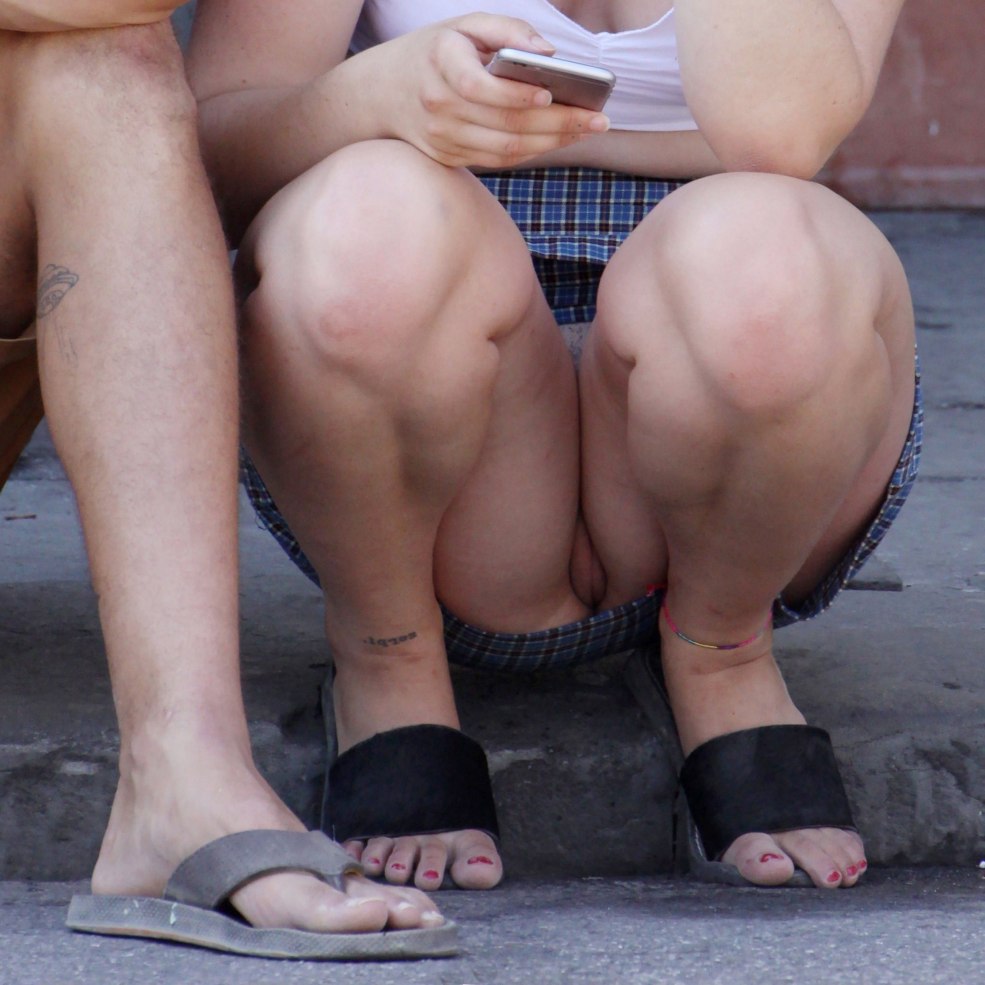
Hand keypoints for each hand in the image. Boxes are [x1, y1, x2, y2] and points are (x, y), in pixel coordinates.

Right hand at [375, 13, 609, 169]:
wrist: (381, 94)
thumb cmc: (434, 52)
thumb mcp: (463, 26)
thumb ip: (507, 29)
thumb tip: (551, 52)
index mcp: (439, 65)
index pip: (479, 87)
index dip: (517, 95)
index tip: (552, 91)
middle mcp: (438, 108)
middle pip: (505, 125)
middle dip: (557, 124)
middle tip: (598, 120)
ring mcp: (442, 139)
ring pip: (506, 150)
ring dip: (551, 143)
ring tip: (587, 130)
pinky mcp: (448, 158)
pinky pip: (497, 160)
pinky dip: (532, 152)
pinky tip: (559, 139)